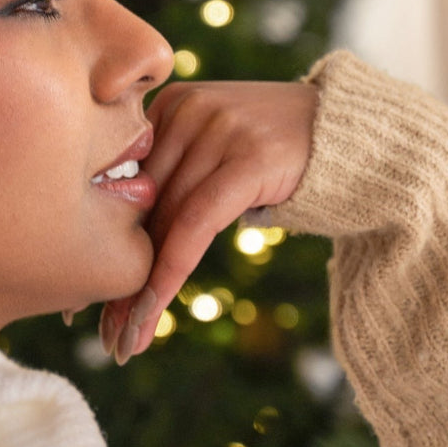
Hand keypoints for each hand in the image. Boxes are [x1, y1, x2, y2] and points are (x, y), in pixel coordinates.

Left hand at [103, 81, 318, 362]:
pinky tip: (150, 316)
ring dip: (139, 293)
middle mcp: (185, 108)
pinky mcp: (246, 157)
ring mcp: (217, 128)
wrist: (368, 140)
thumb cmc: (287, 158)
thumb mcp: (223, 160)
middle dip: (117, 277)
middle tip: (98, 332)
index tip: (79, 294)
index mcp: (169, 104)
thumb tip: (125, 240)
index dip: (99, 244)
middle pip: (139, 210)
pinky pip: (195, 227)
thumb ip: (178, 180)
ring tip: (122, 342)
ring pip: (162, 225)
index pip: (125, 187)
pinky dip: (169, 275)